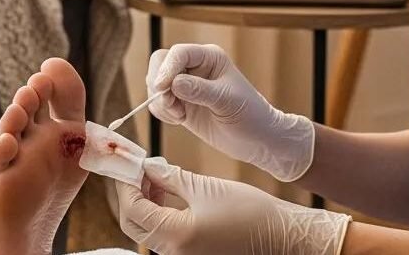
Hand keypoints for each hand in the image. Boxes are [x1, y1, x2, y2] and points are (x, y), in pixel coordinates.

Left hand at [117, 158, 350, 254]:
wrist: (282, 236)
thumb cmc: (251, 212)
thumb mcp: (205, 188)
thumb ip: (170, 177)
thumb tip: (146, 167)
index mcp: (176, 237)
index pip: (132, 210)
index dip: (126, 184)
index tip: (129, 163)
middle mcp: (175, 254)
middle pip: (134, 225)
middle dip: (131, 195)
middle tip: (138, 170)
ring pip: (148, 231)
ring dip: (145, 204)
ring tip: (156, 177)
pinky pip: (164, 237)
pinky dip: (160, 215)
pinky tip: (169, 194)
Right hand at [148, 44, 314, 181]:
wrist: (256, 139)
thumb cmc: (250, 115)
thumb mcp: (227, 101)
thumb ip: (200, 90)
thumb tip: (174, 83)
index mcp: (209, 57)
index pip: (178, 53)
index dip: (167, 69)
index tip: (163, 88)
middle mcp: (194, 67)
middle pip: (159, 63)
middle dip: (159, 85)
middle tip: (171, 105)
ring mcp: (185, 85)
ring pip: (154, 83)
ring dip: (160, 101)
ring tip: (180, 116)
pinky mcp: (180, 103)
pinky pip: (158, 102)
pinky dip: (161, 112)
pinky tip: (179, 120)